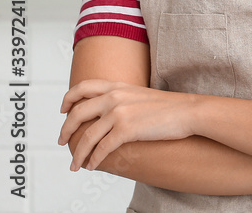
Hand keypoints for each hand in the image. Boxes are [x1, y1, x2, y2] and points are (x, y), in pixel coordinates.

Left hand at [59, 80, 197, 171]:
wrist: (189, 111)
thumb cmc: (170, 106)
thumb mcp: (141, 95)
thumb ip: (123, 99)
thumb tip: (109, 114)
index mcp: (118, 86)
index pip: (82, 87)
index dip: (68, 99)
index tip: (63, 111)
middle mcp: (114, 97)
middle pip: (77, 114)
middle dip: (65, 131)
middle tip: (62, 142)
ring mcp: (119, 113)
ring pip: (87, 137)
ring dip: (78, 154)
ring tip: (76, 165)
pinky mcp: (126, 130)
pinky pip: (101, 149)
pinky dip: (94, 160)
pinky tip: (93, 166)